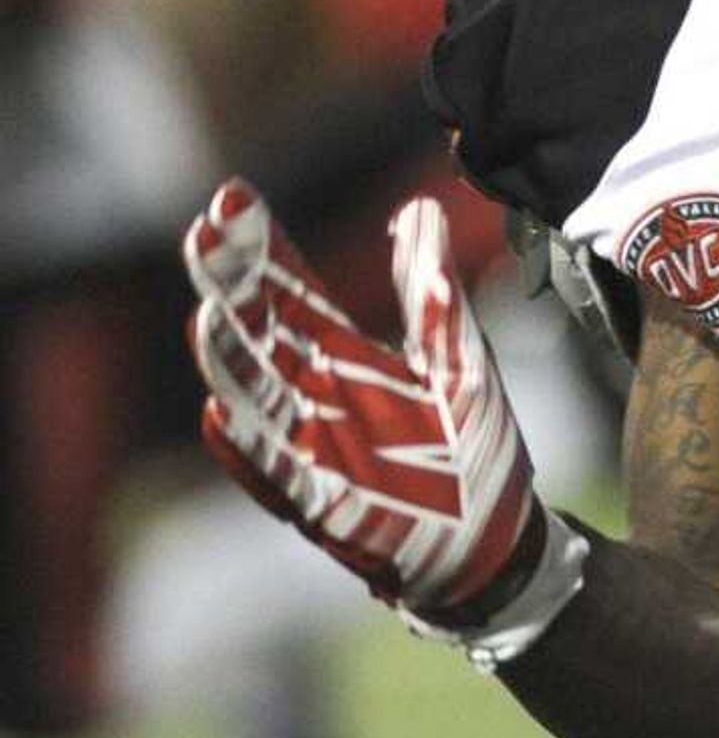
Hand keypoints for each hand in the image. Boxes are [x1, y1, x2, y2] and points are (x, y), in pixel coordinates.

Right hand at [185, 179, 537, 618]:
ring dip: (229, 361)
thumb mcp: (460, 357)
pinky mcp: (322, 502)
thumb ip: (431, 292)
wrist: (495, 542)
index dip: (258, 244)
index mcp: (343, 355)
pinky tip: (223, 415)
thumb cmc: (475, 448)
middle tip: (204, 233)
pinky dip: (249, 449)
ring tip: (209, 315)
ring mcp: (311, 448)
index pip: (287, 287)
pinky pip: (276, 473)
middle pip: (258, 331)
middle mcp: (313, 395)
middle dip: (231, 285)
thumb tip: (419, 209)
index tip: (228, 195)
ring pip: (254, 397)